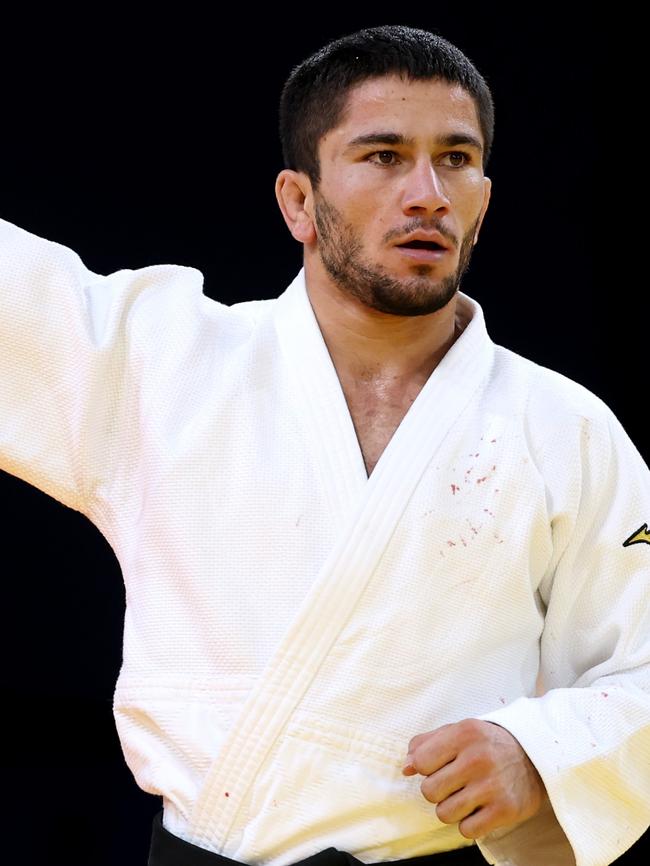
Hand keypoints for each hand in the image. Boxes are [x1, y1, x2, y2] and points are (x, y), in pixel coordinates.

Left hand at [402, 718, 546, 838]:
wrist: (535, 757)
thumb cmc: (487, 744)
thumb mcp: (458, 731)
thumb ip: (426, 744)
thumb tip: (405, 767)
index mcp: (464, 734)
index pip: (421, 761)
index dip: (426, 767)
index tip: (439, 766)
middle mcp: (477, 758)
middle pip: (430, 791)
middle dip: (437, 790)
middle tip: (453, 783)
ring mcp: (492, 786)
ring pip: (444, 813)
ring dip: (451, 808)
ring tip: (466, 796)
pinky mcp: (505, 810)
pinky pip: (466, 830)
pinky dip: (468, 823)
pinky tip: (479, 809)